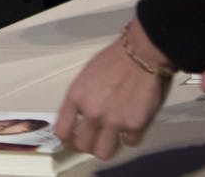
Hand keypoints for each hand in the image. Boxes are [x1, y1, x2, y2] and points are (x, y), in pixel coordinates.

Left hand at [54, 18, 172, 159]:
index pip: (62, 132)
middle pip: (82, 146)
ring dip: (107, 147)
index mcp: (76, 97)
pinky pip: (130, 143)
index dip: (67, 140)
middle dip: (87, 145)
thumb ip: (80, 100)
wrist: (142, 52)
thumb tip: (79, 118)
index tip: (72, 141)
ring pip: (104, 153)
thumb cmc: (115, 59)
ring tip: (112, 138)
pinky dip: (130, 137)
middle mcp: (92, 112)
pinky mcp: (136, 125)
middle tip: (95, 140)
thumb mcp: (86, 76)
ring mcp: (114, 121)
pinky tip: (132, 125)